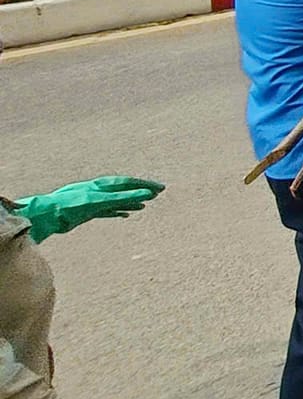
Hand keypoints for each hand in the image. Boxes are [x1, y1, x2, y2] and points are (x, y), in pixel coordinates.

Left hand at [12, 177, 163, 241]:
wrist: (47, 215)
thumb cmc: (72, 205)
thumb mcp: (101, 201)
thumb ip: (123, 198)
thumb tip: (146, 194)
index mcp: (103, 185)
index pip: (129, 183)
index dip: (145, 185)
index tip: (160, 189)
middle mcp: (100, 191)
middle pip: (125, 189)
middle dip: (141, 191)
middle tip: (157, 193)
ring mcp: (94, 201)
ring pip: (117, 200)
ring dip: (131, 201)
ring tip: (145, 205)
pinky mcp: (87, 212)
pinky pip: (108, 210)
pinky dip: (119, 211)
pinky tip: (126, 215)